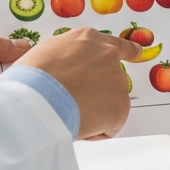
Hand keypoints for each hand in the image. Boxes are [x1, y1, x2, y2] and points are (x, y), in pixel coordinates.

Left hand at [0, 31, 30, 121]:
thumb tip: (20, 44)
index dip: (14, 40)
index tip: (37, 41)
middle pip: (2, 60)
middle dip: (17, 62)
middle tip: (39, 63)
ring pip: (0, 81)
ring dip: (11, 80)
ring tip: (32, 80)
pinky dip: (4, 98)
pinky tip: (18, 96)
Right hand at [12, 27, 141, 138]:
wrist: (38, 96)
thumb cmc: (33, 76)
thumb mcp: (46, 52)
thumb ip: (65, 56)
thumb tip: (63, 70)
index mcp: (88, 38)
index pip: (115, 43)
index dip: (127, 51)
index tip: (137, 52)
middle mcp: (107, 54)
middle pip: (113, 76)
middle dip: (103, 90)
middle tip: (84, 103)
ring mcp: (116, 79)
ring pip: (111, 101)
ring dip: (97, 111)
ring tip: (71, 113)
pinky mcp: (120, 106)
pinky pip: (111, 124)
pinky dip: (98, 130)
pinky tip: (78, 125)